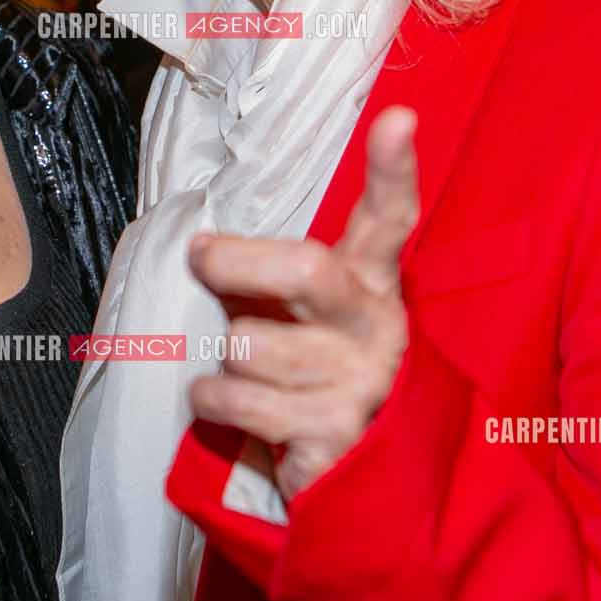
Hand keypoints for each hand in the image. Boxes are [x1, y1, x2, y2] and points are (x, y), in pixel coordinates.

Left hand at [186, 107, 420, 499]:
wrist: (357, 481)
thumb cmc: (313, 371)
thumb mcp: (312, 314)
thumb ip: (278, 274)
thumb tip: (204, 246)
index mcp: (375, 286)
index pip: (391, 219)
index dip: (394, 170)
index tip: (399, 119)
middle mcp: (376, 330)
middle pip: (307, 269)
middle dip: (238, 263)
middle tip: (202, 255)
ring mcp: (358, 387)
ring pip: (251, 343)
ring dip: (223, 356)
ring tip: (237, 367)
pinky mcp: (331, 440)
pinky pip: (237, 402)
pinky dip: (212, 400)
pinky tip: (227, 404)